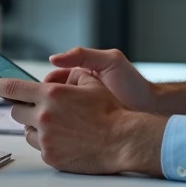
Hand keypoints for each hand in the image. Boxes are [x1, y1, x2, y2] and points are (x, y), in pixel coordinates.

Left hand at [0, 74, 165, 175]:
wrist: (123, 140)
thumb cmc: (110, 112)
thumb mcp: (90, 83)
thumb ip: (68, 76)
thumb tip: (51, 78)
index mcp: (51, 95)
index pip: (11, 87)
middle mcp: (44, 116)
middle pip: (16, 110)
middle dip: (25, 108)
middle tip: (42, 109)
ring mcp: (46, 138)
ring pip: (26, 130)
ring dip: (36, 126)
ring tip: (61, 126)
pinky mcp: (50, 156)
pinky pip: (39, 146)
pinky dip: (47, 142)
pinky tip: (66, 139)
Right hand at [44, 48, 185, 115]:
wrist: (149, 108)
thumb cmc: (132, 84)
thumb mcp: (110, 61)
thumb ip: (82, 55)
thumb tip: (53, 58)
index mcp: (80, 76)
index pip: (52, 80)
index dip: (43, 86)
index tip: (36, 92)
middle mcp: (77, 94)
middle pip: (50, 99)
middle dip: (44, 103)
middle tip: (42, 108)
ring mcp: (80, 112)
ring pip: (55, 114)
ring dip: (50, 117)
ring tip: (50, 120)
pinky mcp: (84, 128)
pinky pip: (65, 128)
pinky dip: (60, 129)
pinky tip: (60, 131)